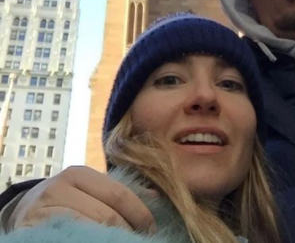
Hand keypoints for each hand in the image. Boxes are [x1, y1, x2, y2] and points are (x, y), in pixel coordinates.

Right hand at [7, 166, 155, 232]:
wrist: (23, 212)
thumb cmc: (66, 200)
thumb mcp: (90, 190)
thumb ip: (119, 192)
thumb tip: (157, 195)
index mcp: (78, 174)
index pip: (118, 194)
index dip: (139, 214)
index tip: (151, 230)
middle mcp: (59, 187)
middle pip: (105, 214)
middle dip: (126, 230)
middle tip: (137, 241)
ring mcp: (43, 209)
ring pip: (87, 229)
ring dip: (108, 239)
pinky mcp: (32, 229)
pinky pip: (68, 238)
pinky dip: (86, 241)